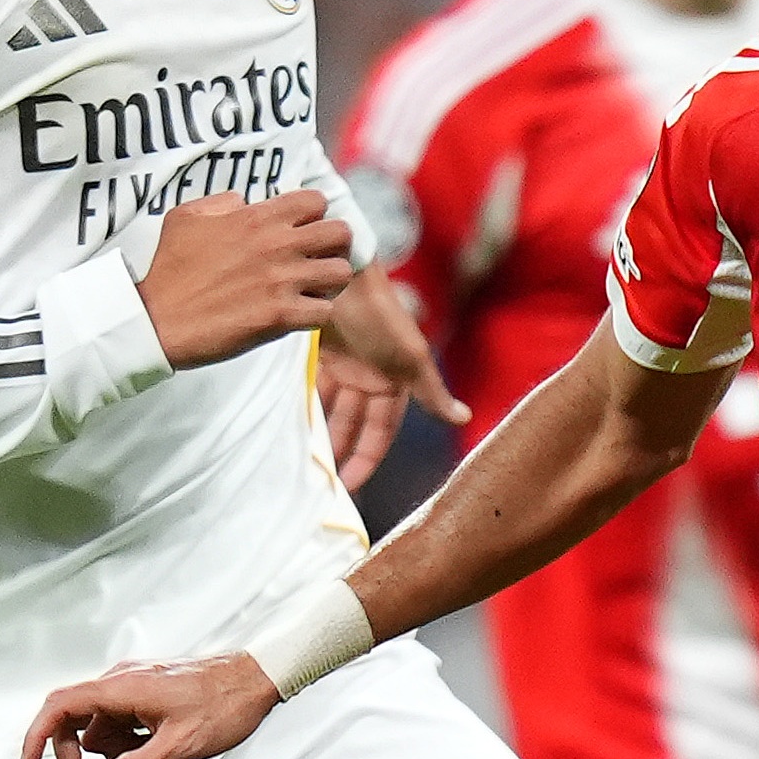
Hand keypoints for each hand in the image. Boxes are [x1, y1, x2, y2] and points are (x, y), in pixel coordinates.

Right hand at [18, 655, 281, 758]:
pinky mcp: (146, 694)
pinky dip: (130, 744)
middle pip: (74, 722)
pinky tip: (159, 754)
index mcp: (121, 688)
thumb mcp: (178, 748)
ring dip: (115, 754)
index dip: (37, 735)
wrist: (260, 678)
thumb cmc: (224, 707)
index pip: (60, 707)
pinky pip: (121, 723)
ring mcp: (133, 687)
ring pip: (101, 728)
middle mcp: (120, 682)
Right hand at [134, 188, 356, 369]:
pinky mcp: (281, 316)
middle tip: (317, 260)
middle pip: (341, 234)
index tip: (302, 230)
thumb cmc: (168, 269)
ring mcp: (282, 281)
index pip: (316, 201)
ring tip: (313, 289)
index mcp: (257, 218)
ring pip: (341, 273)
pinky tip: (299, 315)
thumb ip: (220, 203)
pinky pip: (326, 312)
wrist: (157, 319)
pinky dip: (316, 315)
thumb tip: (242, 201)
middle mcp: (276, 245)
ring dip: (330, 282)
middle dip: (334, 246)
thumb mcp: (185, 217)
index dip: (314, 215)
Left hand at [315, 270, 465, 490]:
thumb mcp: (410, 355)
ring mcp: (348, 363)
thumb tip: (464, 419)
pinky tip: (294, 423)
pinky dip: (309, 405)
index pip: (382, 431)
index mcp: (397, 380)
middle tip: (323, 480)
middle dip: (343, 450)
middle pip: (356, 424)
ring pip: (335, 408)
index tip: (349, 487)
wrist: (341, 271)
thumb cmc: (379, 313)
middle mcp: (373, 376)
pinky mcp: (324, 351)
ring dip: (324, 431)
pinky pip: (317, 387)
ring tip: (305, 457)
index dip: (367, 458)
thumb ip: (432, 391)